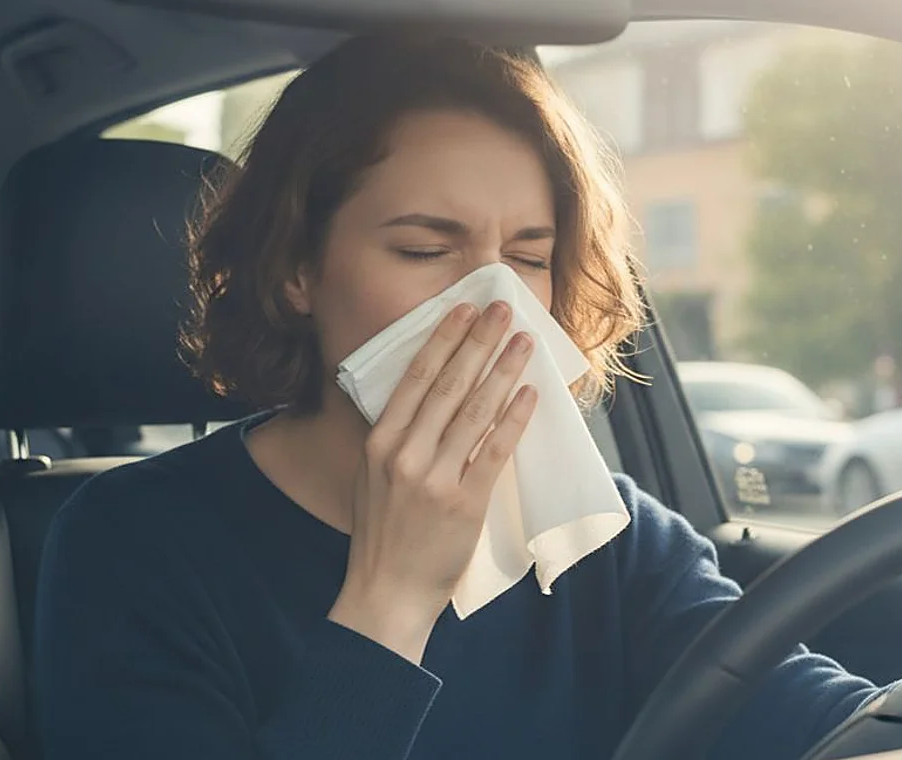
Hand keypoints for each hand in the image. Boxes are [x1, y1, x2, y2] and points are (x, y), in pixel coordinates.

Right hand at [328, 300, 537, 663]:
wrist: (386, 592)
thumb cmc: (382, 532)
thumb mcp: (372, 475)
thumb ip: (395, 435)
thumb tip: (425, 392)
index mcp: (379, 442)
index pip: (415, 377)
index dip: (443, 339)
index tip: (463, 309)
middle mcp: (404, 455)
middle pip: (448, 384)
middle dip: (478, 341)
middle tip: (501, 308)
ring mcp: (435, 480)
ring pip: (475, 412)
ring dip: (503, 371)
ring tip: (523, 342)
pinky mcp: (464, 505)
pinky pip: (494, 452)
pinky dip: (514, 420)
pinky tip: (529, 394)